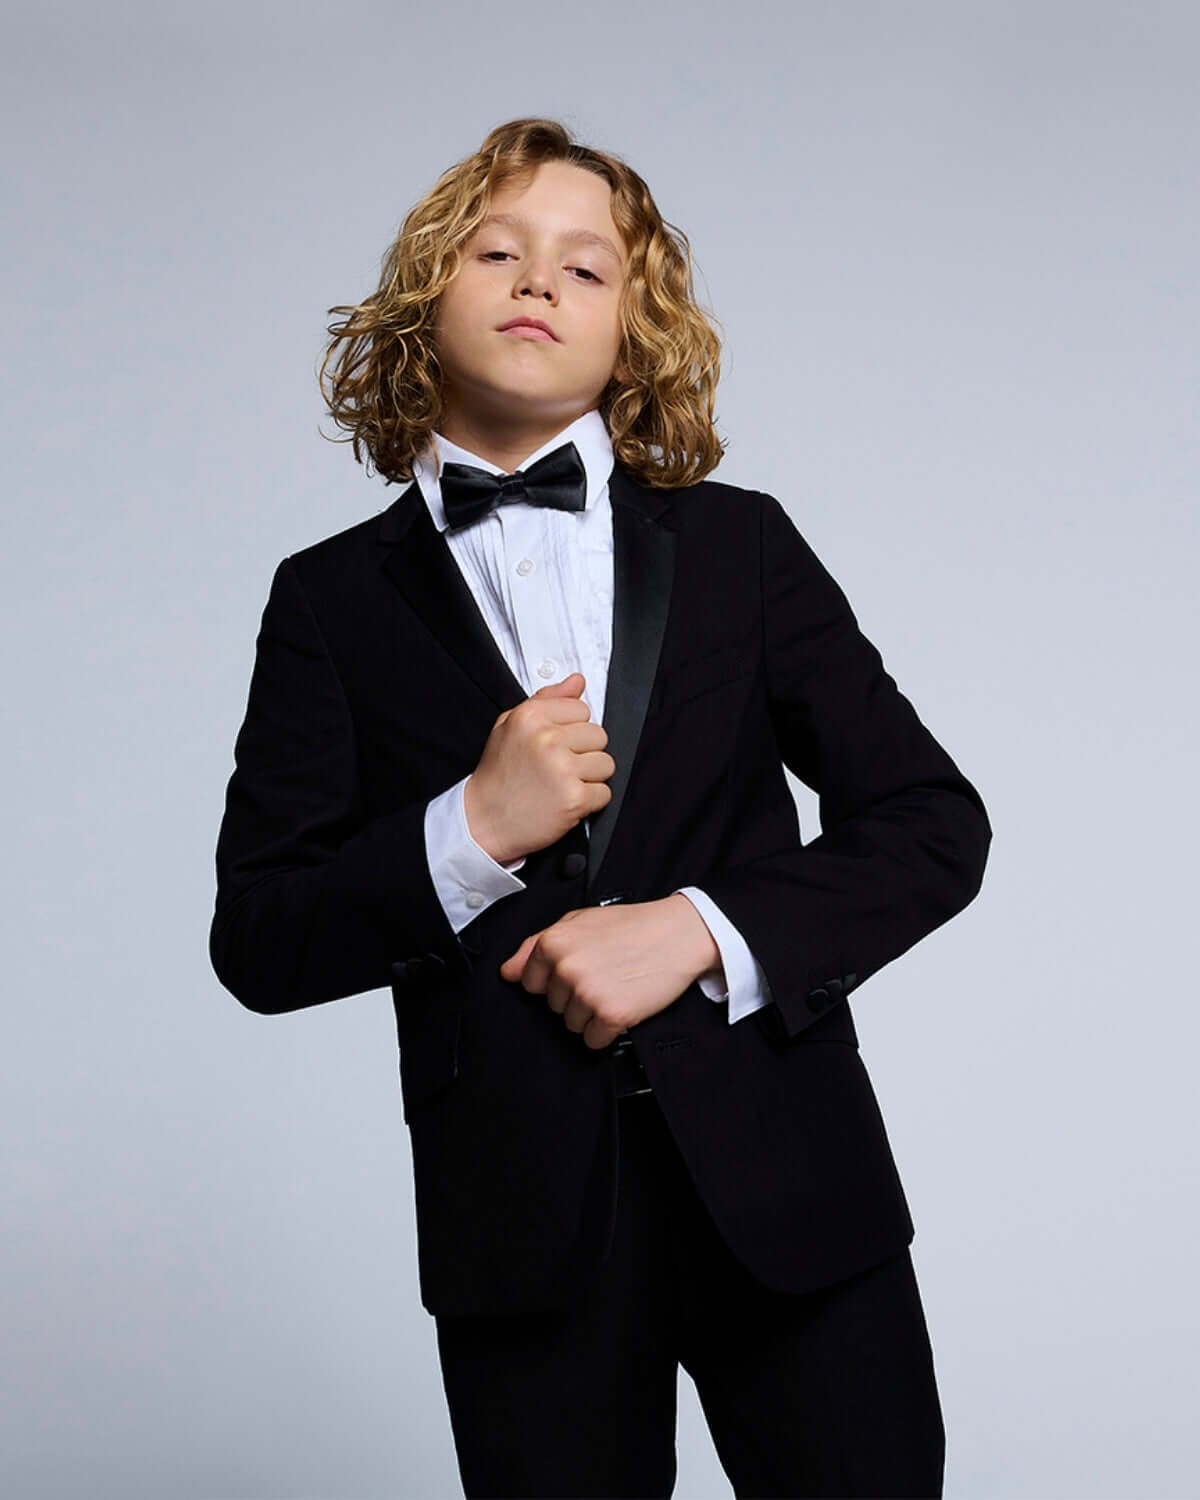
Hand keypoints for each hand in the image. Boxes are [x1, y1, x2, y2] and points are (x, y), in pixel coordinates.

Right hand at [465, 672, 614, 865]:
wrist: (482, 822)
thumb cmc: (498, 775)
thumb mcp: (510, 726)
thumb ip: (546, 700)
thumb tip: (577, 681)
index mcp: (531, 716)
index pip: (582, 709)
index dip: (571, 730)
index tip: (553, 746)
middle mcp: (547, 739)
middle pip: (599, 736)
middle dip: (584, 753)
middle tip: (558, 769)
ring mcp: (562, 769)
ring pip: (606, 764)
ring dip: (590, 778)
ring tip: (562, 785)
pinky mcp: (574, 798)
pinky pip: (605, 793)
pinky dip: (590, 802)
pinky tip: (565, 802)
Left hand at [499, 895, 722, 1049]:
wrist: (679, 934)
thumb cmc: (632, 927)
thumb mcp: (579, 922)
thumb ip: (536, 945)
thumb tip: (508, 972)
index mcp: (553, 943)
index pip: (530, 983)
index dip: (555, 980)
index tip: (579, 970)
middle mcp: (566, 968)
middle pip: (553, 1006)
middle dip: (575, 996)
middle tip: (604, 974)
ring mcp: (587, 993)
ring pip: (571, 1025)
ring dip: (591, 1014)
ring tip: (615, 987)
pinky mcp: (610, 1014)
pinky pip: (593, 1040)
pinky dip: (607, 1030)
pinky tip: (623, 1005)